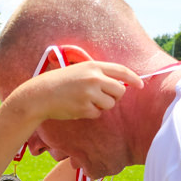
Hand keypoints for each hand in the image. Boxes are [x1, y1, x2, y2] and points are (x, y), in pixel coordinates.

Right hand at [18, 61, 142, 122]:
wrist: (40, 94)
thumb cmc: (59, 83)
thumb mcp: (78, 70)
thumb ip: (98, 74)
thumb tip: (119, 84)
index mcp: (93, 66)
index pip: (121, 71)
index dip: (133, 78)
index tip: (141, 85)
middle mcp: (94, 78)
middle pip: (119, 90)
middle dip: (115, 96)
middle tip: (103, 98)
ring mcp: (89, 93)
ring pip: (110, 104)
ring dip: (101, 106)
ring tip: (85, 101)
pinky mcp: (84, 108)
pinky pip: (97, 113)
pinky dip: (90, 113)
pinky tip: (77, 107)